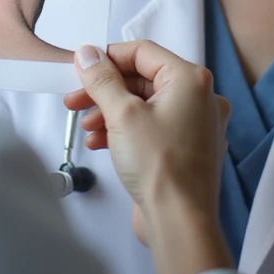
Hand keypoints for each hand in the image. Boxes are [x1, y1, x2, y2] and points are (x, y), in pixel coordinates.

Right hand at [63, 40, 233, 273]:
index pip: (143, 52)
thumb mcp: (122, 114)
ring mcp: (194, 124)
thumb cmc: (160, 166)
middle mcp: (199, 98)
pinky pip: (150, 126)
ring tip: (86, 127)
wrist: (178, 221)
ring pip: (144, 104)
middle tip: (75, 99)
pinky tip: (100, 142)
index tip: (82, 66)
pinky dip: (125, 129)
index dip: (108, 57)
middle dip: (105, 90)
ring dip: (111, 112)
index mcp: (191, 79)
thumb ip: (102, 80)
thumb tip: (88, 54)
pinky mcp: (184, 148)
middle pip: (142, 79)